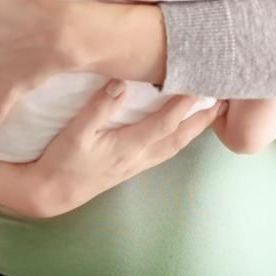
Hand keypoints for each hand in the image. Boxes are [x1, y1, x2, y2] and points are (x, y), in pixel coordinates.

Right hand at [33, 80, 226, 215]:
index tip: (202, 86)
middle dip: (203, 119)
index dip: (185, 105)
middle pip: (180, 137)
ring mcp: (136, 164)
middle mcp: (138, 157)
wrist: (51, 193)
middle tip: (224, 100)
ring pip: (175, 145)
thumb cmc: (61, 161)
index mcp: (128, 147)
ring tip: (213, 112)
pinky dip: (180, 137)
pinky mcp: (131, 166)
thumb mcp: (75, 133)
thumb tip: (121, 82)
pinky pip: (165, 150)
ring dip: (196, 128)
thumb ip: (99, 107)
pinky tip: (184, 130)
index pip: (165, 123)